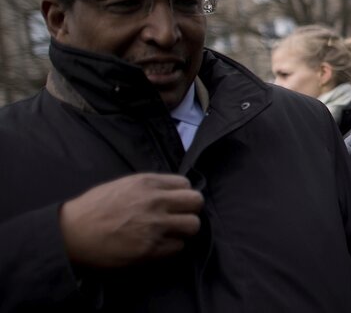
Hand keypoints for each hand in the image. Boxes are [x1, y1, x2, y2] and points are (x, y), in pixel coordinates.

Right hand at [59, 173, 203, 268]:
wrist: (71, 234)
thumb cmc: (93, 208)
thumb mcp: (123, 185)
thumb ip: (150, 187)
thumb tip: (172, 193)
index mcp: (148, 183)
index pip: (186, 185)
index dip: (182, 195)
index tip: (174, 203)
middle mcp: (155, 202)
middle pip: (196, 203)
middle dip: (190, 210)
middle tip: (178, 218)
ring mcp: (155, 227)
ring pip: (193, 226)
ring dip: (184, 230)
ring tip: (170, 233)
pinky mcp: (151, 250)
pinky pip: (178, 247)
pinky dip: (172, 247)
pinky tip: (158, 246)